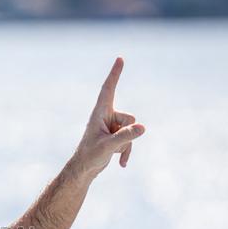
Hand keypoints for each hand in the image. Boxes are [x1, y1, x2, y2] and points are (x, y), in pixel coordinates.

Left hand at [71, 57, 144, 177]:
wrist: (84, 169)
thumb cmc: (90, 156)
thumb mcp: (108, 146)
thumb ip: (125, 136)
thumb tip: (143, 127)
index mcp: (100, 112)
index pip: (109, 89)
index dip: (115, 74)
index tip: (120, 59)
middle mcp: (106, 116)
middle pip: (130, 118)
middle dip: (126, 133)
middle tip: (109, 144)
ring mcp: (112, 125)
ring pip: (132, 129)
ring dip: (125, 144)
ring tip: (111, 152)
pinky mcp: (116, 135)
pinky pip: (130, 139)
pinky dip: (126, 151)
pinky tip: (121, 164)